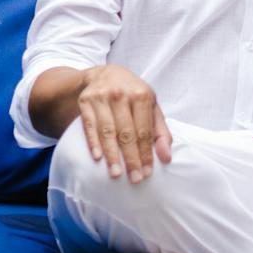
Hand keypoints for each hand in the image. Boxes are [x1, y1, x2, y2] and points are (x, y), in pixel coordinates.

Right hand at [77, 65, 173, 182]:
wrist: (104, 74)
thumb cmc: (132, 95)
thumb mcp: (150, 107)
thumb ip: (160, 132)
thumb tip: (166, 158)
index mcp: (142, 95)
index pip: (145, 130)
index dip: (146, 153)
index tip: (147, 172)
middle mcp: (121, 94)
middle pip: (127, 132)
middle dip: (132, 158)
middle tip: (135, 179)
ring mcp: (102, 97)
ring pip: (108, 130)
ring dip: (112, 154)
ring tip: (116, 174)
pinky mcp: (86, 101)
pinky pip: (89, 125)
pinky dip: (93, 141)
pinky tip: (97, 157)